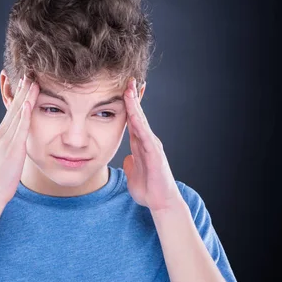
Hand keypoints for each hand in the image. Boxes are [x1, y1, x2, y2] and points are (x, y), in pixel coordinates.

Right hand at [0, 74, 38, 206]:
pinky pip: (21, 127)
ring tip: (32, 80)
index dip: (18, 96)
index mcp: (1, 136)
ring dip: (25, 96)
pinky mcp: (13, 147)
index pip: (11, 112)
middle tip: (29, 73)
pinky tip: (30, 102)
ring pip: (18, 113)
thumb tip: (18, 144)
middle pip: (14, 107)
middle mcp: (2, 134)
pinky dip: (25, 113)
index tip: (24, 82)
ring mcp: (7, 140)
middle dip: (22, 90)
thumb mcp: (6, 158)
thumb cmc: (0, 180)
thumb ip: (12, 148)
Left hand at [122, 78, 182, 211]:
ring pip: (141, 121)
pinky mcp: (155, 153)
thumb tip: (127, 158)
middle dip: (132, 97)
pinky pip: (145, 135)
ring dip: (135, 104)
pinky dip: (139, 122)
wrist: (161, 203)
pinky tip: (133, 112)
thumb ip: (131, 163)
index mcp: (140, 144)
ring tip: (129, 88)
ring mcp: (152, 146)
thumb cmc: (148, 189)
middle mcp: (147, 141)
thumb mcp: (133, 173)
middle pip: (138, 115)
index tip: (120, 88)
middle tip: (126, 78)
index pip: (132, 120)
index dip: (127, 105)